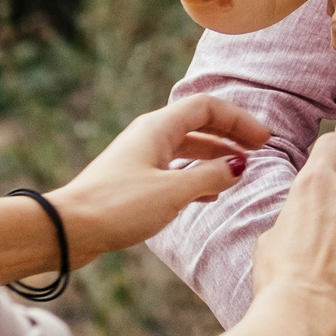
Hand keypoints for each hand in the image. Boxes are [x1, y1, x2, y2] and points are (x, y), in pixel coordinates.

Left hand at [53, 94, 264, 266]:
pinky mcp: (134, 179)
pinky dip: (197, 174)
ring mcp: (141, 156)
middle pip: (198, 124)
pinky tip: (210, 193)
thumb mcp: (173, 192)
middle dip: (230, 135)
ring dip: (215, 156)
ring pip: (187, 147)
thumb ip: (211, 176)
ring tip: (239, 171)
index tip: (264, 140)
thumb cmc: (119, 206)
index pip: (207, 107)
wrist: (71, 228)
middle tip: (260, 151)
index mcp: (159, 128)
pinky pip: (174, 167)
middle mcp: (150, 136)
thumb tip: (239, 165)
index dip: (238, 119)